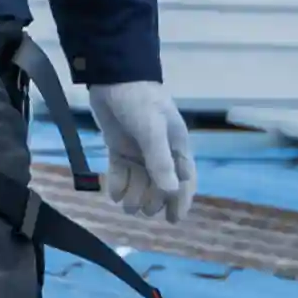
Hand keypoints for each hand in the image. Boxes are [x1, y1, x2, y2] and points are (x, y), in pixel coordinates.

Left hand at [92, 78, 195, 222]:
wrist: (112, 77)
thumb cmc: (139, 99)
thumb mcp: (152, 129)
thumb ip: (160, 160)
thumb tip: (171, 191)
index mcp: (176, 145)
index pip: (185, 179)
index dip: (181, 201)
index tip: (174, 220)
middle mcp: (159, 152)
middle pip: (160, 186)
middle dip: (152, 200)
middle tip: (141, 209)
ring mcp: (138, 151)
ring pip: (140, 182)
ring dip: (133, 196)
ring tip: (125, 204)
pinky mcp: (119, 148)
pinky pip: (121, 173)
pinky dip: (118, 184)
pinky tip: (113, 192)